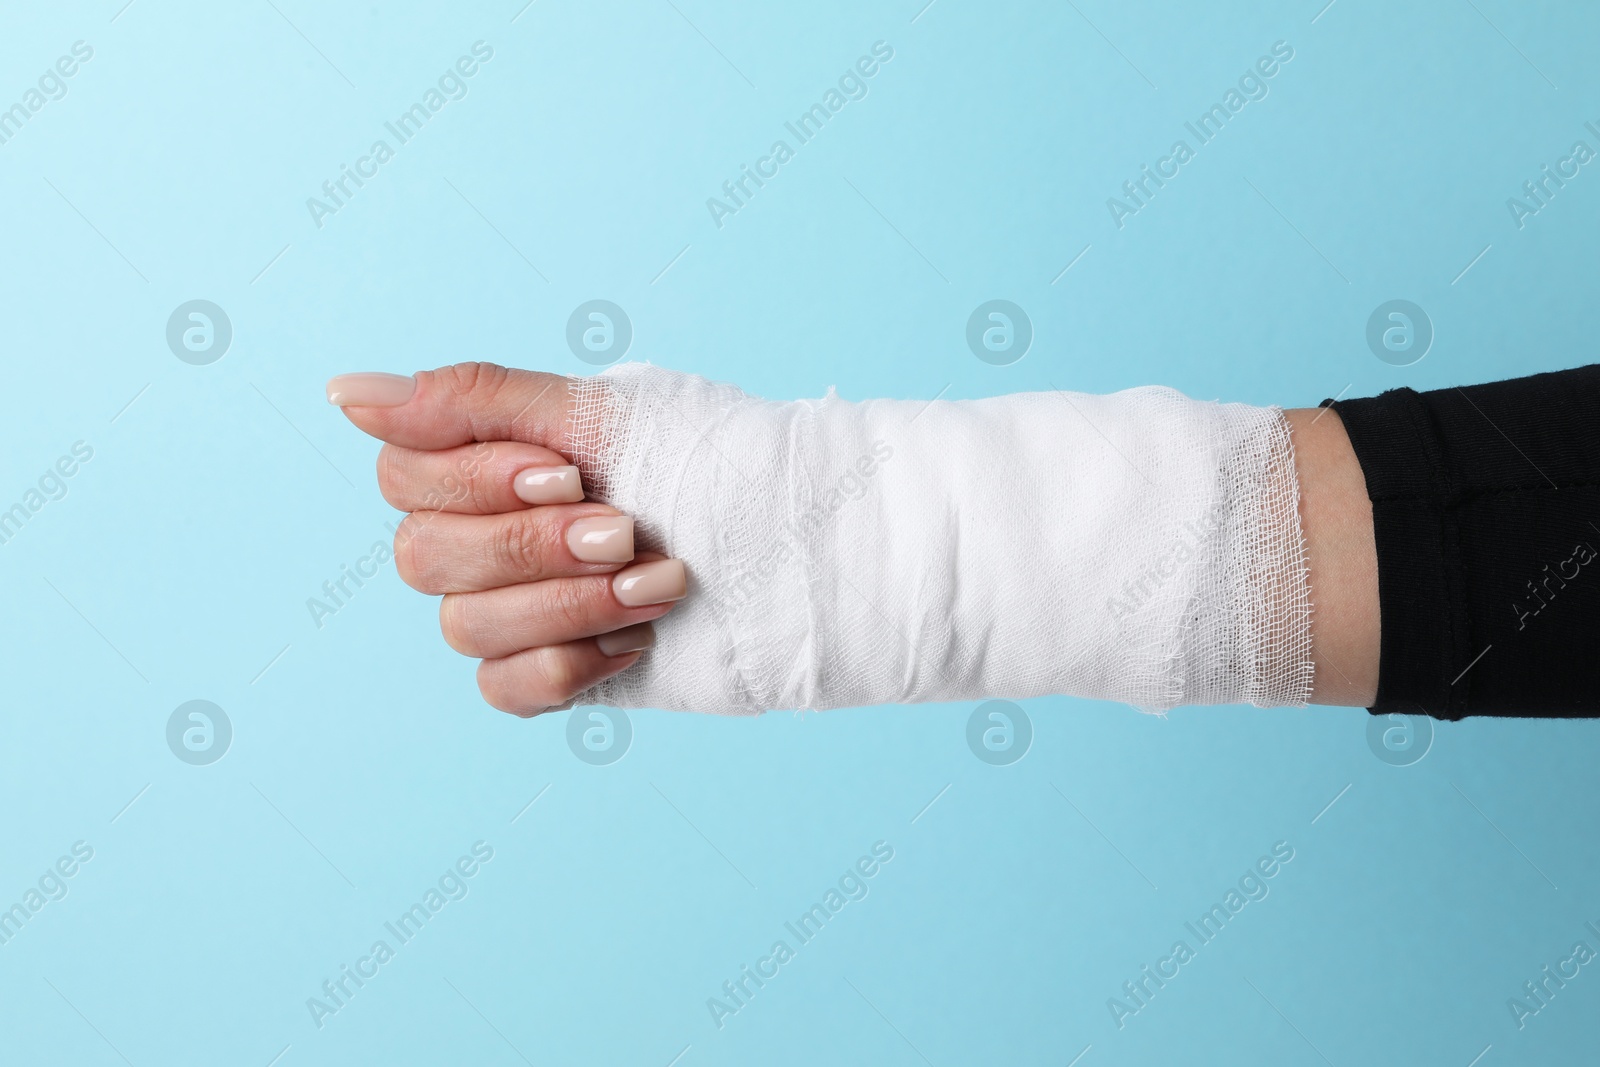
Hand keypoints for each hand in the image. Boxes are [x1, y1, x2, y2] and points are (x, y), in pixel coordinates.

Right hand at [327, 363, 686, 716]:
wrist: (805, 544)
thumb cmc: (711, 463)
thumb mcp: (599, 414)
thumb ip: (473, 401)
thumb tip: (342, 392)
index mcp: (491, 465)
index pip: (405, 476)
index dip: (474, 481)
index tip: (570, 472)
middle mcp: (489, 538)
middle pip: (424, 557)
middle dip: (533, 546)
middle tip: (626, 531)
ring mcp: (519, 610)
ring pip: (463, 627)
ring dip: (567, 604)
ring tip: (662, 581)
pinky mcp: (555, 672)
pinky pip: (506, 689)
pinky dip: (572, 663)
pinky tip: (640, 637)